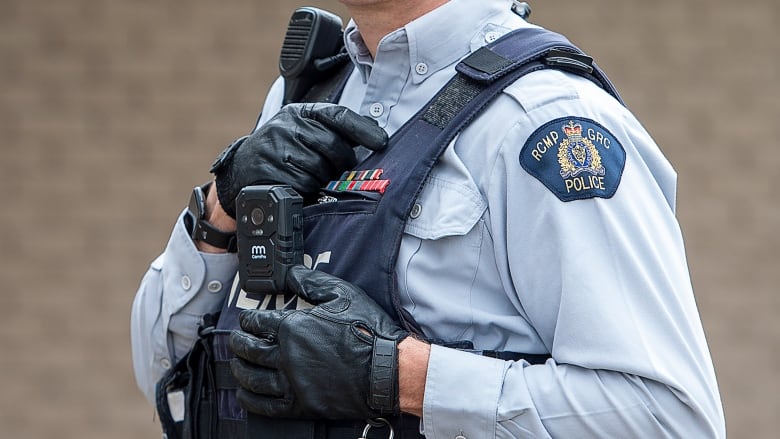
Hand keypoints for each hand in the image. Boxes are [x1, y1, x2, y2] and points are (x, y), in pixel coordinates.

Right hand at [210, 103, 387, 216]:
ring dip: (323, 178)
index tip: (382, 142)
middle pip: (332, 145)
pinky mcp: (269, 171)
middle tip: (340, 171)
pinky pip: (302, 184)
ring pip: (319, 168)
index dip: (362, 129)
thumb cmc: (283, 149)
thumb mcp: (304, 130)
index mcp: (300, 112)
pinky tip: (302, 185)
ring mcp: (276, 148)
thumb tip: (375, 132)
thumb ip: (334, 129)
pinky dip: (308, 189)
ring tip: (316, 177)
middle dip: (342, 162)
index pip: (337, 115)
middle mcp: (287, 126)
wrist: (243, 168)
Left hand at [229, 265, 408, 418]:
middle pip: (249, 349)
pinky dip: (250, 400)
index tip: (245, 320)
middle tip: (235, 340)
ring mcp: (293, 382)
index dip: (247, 320)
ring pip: (252, 377)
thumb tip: (290, 272)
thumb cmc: (368, 331)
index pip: (258, 322)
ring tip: (237, 364)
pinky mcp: (301, 404)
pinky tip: (244, 394)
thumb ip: (311, 281)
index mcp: (293, 327)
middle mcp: (287, 355)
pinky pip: (266, 405)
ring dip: (239, 369)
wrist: (386, 369)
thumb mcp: (342, 294)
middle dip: (238, 343)